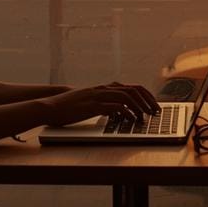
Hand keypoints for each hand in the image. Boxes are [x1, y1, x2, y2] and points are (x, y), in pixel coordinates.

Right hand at [42, 82, 161, 126]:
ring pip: (126, 97)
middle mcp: (104, 89)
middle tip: (156, 112)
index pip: (132, 87)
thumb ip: (105, 102)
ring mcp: (98, 96)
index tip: (154, 105)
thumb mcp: (91, 101)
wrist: (52, 105)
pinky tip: (130, 119)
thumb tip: (121, 111)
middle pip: (133, 90)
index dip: (146, 95)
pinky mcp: (92, 106)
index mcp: (105, 87)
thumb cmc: (71, 106)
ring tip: (146, 116)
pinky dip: (125, 112)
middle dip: (147, 101)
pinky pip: (114, 107)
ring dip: (139, 107)